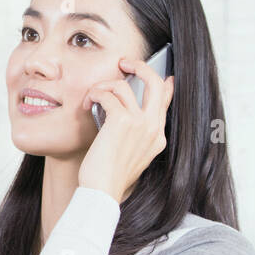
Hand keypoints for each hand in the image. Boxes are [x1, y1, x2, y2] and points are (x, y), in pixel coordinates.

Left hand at [78, 57, 173, 203]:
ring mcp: (140, 123)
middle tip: (124, 63)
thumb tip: (130, 114)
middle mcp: (153, 128)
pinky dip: (95, 94)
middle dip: (140, 66)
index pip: (166, 102)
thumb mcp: (129, 156)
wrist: (102, 192)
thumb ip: (134, 135)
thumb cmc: (108, 177)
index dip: (165, 85)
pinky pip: (107, 94)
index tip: (163, 76)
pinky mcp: (122, 121)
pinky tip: (87, 103)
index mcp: (157, 137)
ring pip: (124, 86)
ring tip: (93, 96)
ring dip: (104, 86)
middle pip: (155, 83)